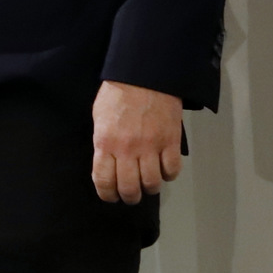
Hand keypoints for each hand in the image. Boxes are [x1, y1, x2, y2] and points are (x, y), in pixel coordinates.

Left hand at [91, 80, 183, 204]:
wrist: (144, 76)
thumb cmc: (117, 95)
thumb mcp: (99, 118)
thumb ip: (103, 143)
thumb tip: (107, 164)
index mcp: (105, 143)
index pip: (104, 180)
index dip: (107, 194)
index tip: (111, 197)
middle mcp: (127, 149)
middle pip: (129, 188)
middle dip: (130, 197)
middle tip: (131, 196)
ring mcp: (151, 147)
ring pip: (152, 183)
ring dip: (150, 188)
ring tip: (149, 185)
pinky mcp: (171, 142)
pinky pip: (172, 170)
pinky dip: (169, 175)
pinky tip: (165, 171)